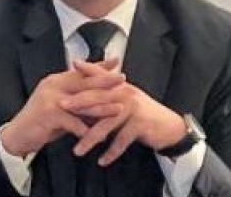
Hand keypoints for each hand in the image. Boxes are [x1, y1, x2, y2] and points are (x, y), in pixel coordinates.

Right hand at [1, 58, 122, 157]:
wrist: (17, 135)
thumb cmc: (41, 122)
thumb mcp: (60, 107)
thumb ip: (76, 102)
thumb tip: (99, 100)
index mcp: (56, 81)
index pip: (80, 71)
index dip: (98, 65)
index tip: (116, 61)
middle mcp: (53, 85)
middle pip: (83, 82)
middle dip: (105, 81)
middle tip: (123, 79)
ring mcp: (49, 98)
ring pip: (81, 101)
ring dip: (102, 106)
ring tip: (119, 108)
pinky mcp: (47, 113)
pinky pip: (71, 120)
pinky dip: (84, 129)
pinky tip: (96, 134)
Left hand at [60, 60, 185, 165]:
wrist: (169, 126)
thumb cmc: (142, 113)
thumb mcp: (125, 99)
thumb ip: (106, 95)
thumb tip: (81, 95)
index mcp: (120, 87)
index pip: (100, 76)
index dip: (85, 71)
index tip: (68, 68)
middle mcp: (126, 94)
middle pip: (98, 98)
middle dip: (78, 103)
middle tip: (61, 108)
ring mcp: (133, 108)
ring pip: (106, 123)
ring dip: (91, 138)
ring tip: (78, 150)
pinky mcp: (140, 124)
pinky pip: (121, 140)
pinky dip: (111, 152)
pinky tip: (102, 161)